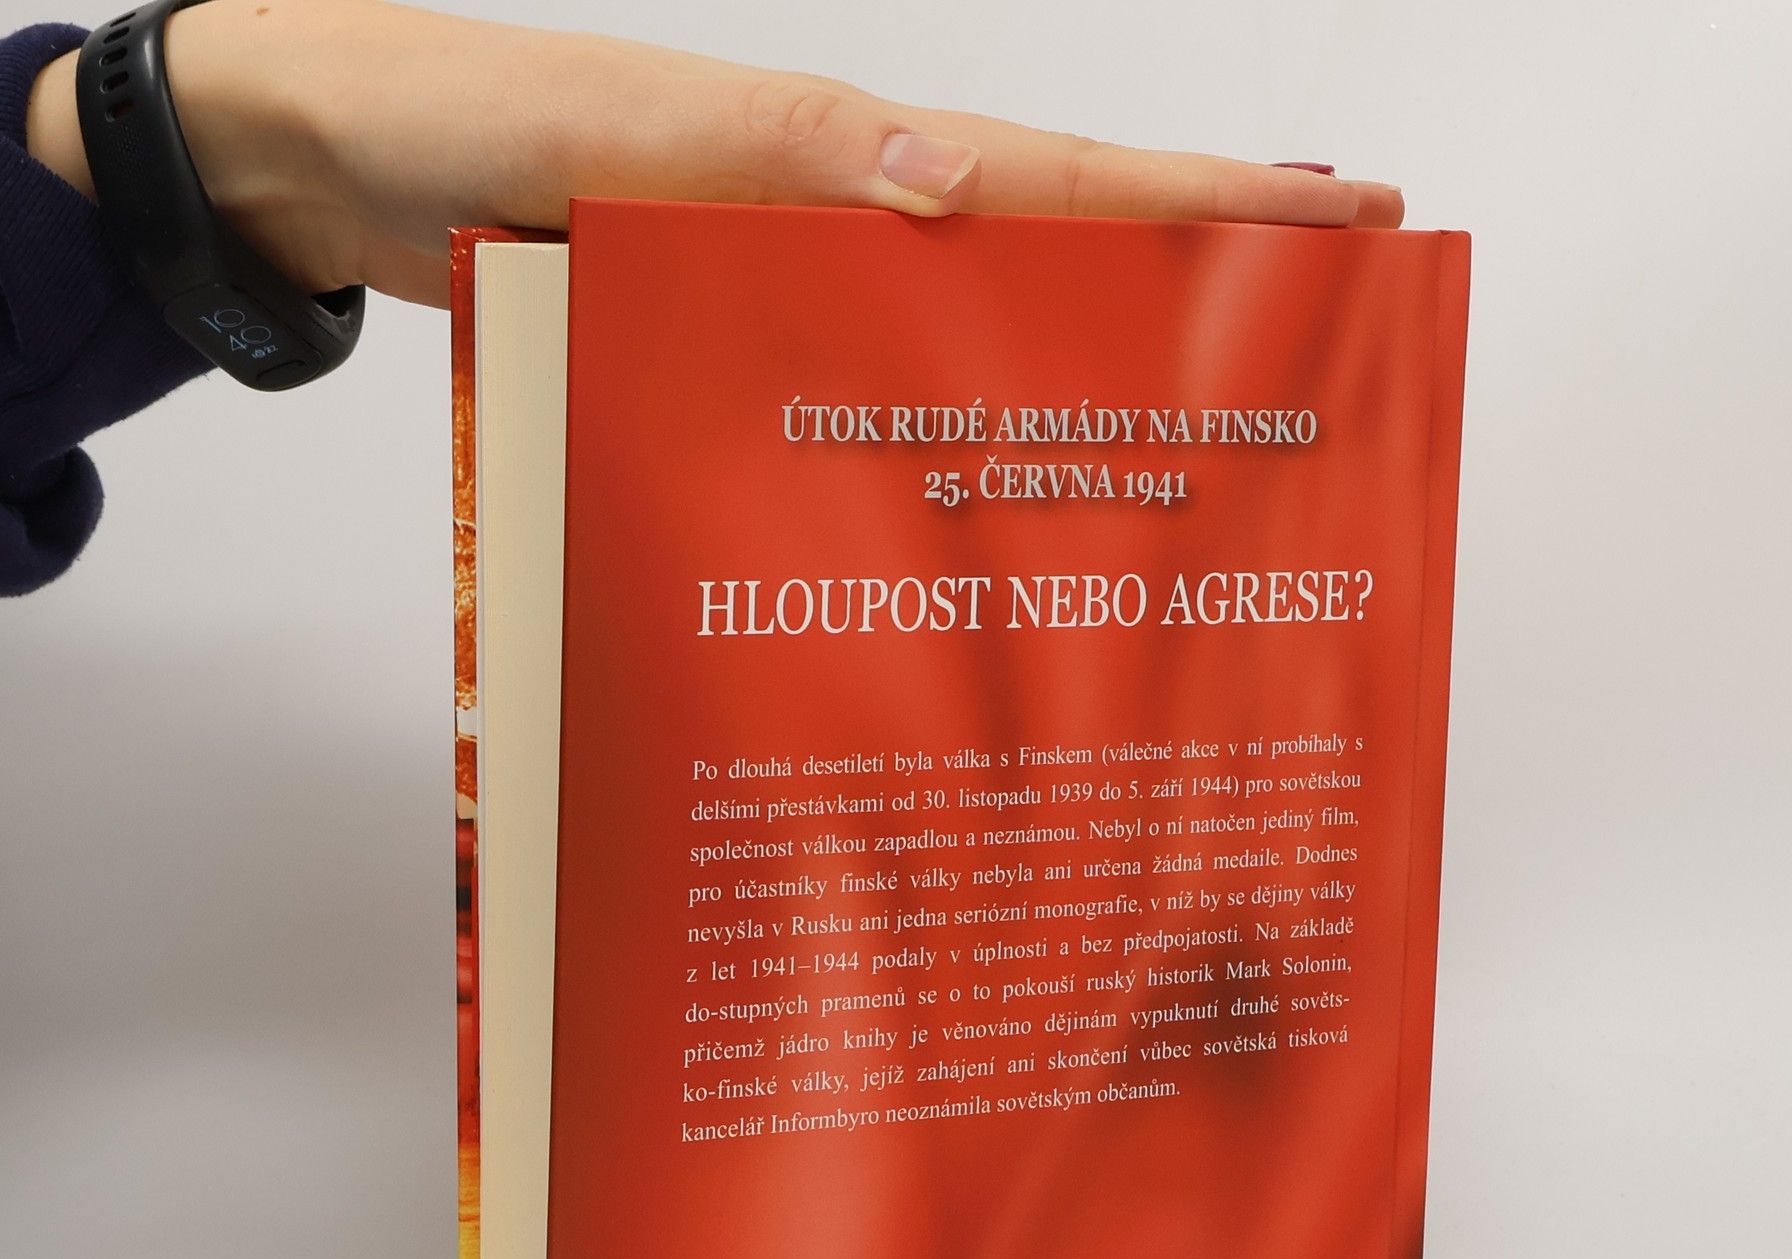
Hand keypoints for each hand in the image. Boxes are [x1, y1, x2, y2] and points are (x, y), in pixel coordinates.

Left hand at [28, 0, 1403, 307]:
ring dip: (1084, 367)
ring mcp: (790, 291)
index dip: (1202, 201)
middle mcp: (835, 223)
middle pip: (1048, 257)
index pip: (1055, 180)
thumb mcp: (600, 129)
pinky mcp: (732, 349)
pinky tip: (978, 482)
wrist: (328, 169)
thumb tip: (936, 185)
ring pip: (970, 334)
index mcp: (834, 157)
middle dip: (1192, 286)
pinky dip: (944, 424)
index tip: (1346, 214)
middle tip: (1322, 332)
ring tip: (1196, 427)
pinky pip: (869, 388)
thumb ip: (758, 155)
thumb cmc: (447, 128)